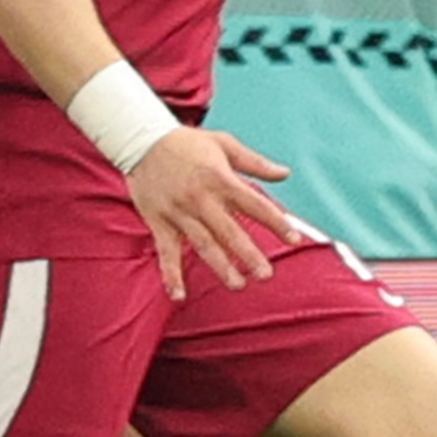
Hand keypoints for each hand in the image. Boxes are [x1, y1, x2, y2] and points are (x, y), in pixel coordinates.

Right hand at [124, 114, 306, 293]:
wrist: (141, 140)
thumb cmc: (187, 142)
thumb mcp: (224, 144)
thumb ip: (256, 163)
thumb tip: (286, 173)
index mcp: (221, 179)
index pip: (255, 204)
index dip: (276, 222)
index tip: (295, 239)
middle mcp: (202, 199)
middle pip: (229, 231)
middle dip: (248, 255)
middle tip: (266, 275)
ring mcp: (179, 213)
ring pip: (203, 245)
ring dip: (220, 267)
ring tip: (238, 285)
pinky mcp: (159, 222)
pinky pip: (166, 253)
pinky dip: (171, 275)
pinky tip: (179, 295)